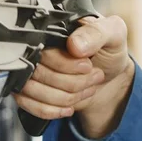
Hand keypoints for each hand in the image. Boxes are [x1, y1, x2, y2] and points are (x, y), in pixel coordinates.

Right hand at [14, 15, 134, 138]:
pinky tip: (69, 107)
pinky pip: (28, 104)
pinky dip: (51, 110)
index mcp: (54, 30)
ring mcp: (33, 70)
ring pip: (32, 90)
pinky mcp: (32, 90)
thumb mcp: (113, 34)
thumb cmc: (110, 53)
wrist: (111, 79)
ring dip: (64, 97)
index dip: (65, 64)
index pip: (44, 49)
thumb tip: (74, 44)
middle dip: (71, 82)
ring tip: (88, 88)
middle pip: (38, 72)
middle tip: (95, 76)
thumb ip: (96, 33)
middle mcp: (39, 49)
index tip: (88, 66)